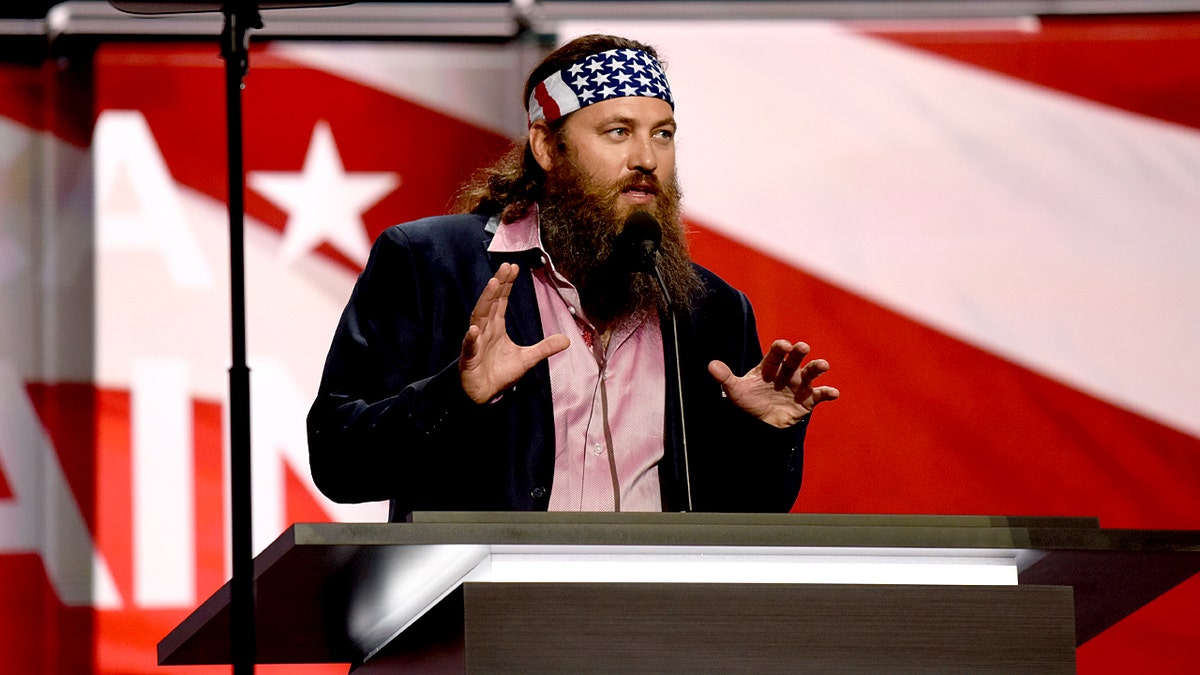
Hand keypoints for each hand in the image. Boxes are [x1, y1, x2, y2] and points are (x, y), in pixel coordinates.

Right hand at [460, 263, 569, 403]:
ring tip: (492, 285)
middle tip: (505, 267)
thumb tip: (567, 340)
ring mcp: (476, 342)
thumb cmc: (499, 373)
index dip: (506, 284)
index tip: (513, 268)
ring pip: (478, 318)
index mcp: (496, 327)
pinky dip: (471, 338)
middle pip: (490, 302)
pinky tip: (475, 330)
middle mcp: (485, 330)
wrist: (484, 393)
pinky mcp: (469, 358)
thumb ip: (545, 347)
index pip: (501, 301)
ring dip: (485, 301)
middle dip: (497, 284)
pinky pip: (469, 346)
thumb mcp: (528, 359)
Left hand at [708, 340, 839, 428]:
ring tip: (822, 365)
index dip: (780, 348)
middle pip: (794, 359)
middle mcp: (786, 372)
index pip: (775, 353)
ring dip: (816, 367)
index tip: (783, 345)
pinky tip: (834, 392)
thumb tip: (711, 365)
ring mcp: (798, 384)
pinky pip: (820, 394)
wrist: (760, 424)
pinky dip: (828, 392)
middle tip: (802, 347)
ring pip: (810, 372)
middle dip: (798, 352)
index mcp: (769, 367)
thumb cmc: (749, 401)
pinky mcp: (808, 399)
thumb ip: (725, 378)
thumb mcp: (735, 390)